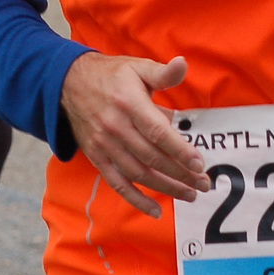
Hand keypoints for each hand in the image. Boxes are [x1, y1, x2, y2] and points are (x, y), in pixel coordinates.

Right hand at [61, 53, 209, 217]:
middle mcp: (116, 127)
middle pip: (152, 158)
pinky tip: (156, 210)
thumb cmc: (112, 75)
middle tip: (204, 183)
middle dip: (181, 174)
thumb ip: (162, 72)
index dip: (180, 150)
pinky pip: (118, 183)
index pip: (158, 132)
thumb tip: (182, 64)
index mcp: (129, 103)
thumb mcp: (138, 67)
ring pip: (139, 174)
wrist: (69, 83)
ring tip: (189, 194)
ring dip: (166, 188)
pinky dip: (137, 199)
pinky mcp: (97, 158)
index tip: (200, 164)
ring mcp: (105, 145)